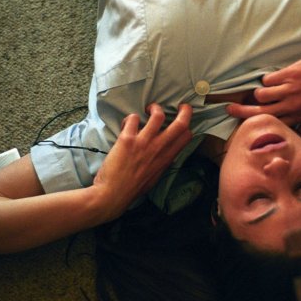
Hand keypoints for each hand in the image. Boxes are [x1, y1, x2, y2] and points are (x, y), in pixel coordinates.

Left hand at [92, 103, 191, 217]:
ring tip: (149, 110)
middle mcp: (158, 149)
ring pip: (158, 115)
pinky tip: (127, 124)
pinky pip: (133, 118)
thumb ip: (162, 164)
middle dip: (184, 110)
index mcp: (166, 159)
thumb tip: (166, 156)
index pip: (186, 137)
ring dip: (155, 108)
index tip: (182, 121)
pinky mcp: (127, 139)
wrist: (113, 195)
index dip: (187, 126)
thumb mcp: (155, 178)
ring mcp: (143, 143)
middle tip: (180, 106)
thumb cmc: (132, 189)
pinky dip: (130, 118)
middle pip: (181, 124)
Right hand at [226, 49, 300, 134]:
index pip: (271, 124)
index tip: (242, 123)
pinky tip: (277, 77)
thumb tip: (300, 134)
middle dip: (241, 111)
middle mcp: (292, 106)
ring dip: (259, 91)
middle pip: (259, 112)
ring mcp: (290, 91)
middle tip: (229, 108)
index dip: (254, 124)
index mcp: (297, 116)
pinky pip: (269, 79)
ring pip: (261, 95)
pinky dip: (269, 78)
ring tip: (266, 87)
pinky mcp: (290, 75)